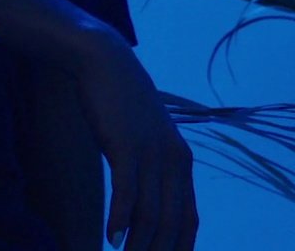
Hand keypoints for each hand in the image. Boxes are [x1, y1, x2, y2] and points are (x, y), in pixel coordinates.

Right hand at [74, 31, 198, 250]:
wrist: (105, 62)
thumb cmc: (122, 104)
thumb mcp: (146, 138)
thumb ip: (153, 168)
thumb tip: (146, 203)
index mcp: (182, 163)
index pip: (189, 220)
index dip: (179, 249)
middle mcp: (174, 160)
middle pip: (171, 223)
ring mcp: (151, 153)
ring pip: (150, 213)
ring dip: (138, 244)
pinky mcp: (126, 145)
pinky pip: (127, 192)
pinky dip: (120, 220)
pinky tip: (111, 239)